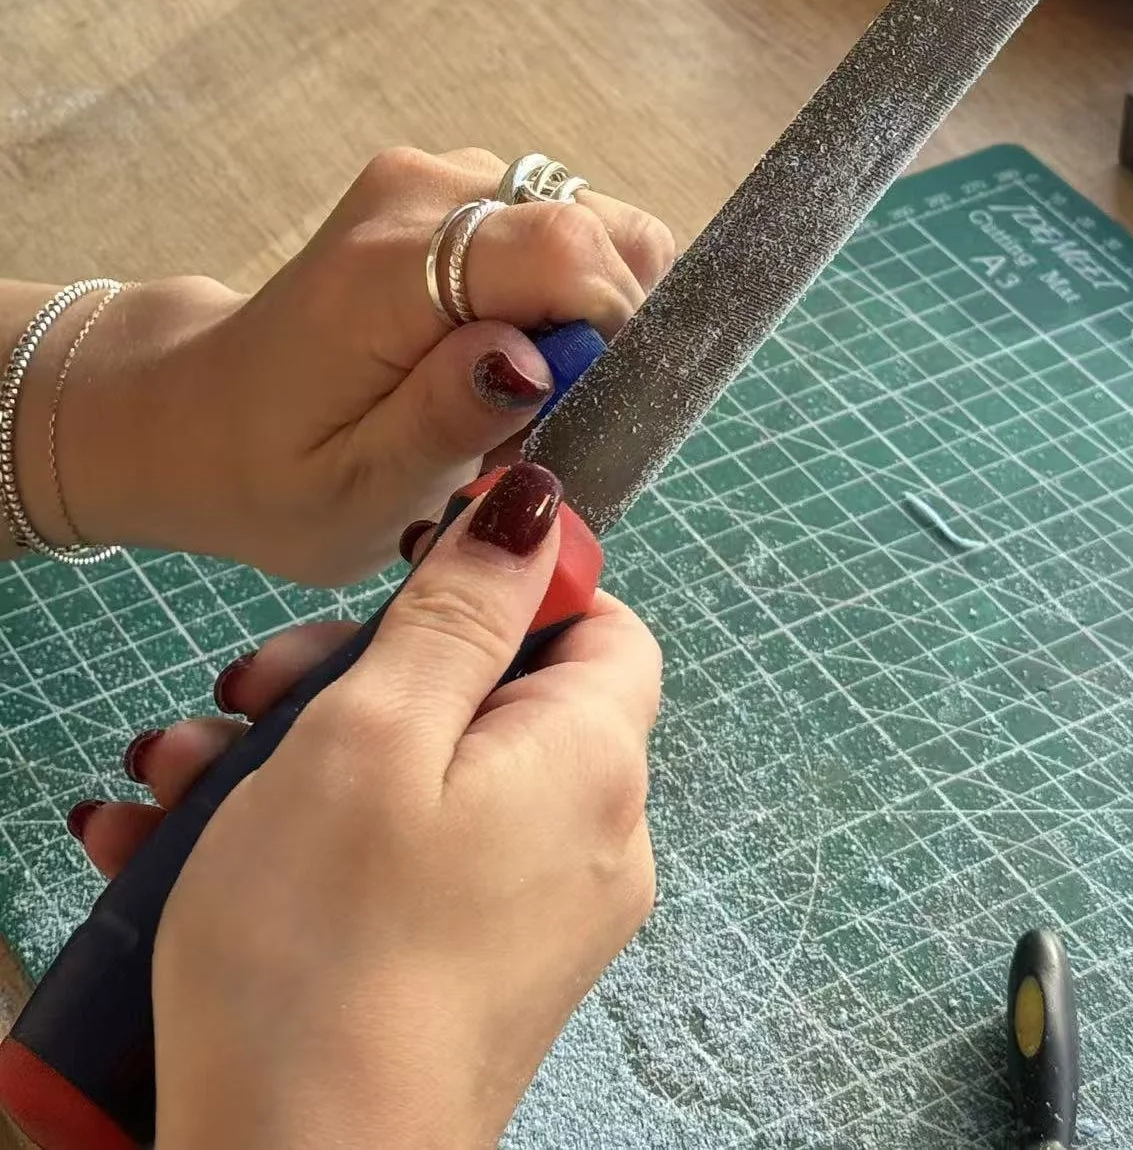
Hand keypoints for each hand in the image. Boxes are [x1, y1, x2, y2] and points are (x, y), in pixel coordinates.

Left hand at [34, 147, 673, 582]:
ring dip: (585, 315)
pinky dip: (562, 296)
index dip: (613, 327)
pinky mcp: (454, 183)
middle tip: (545, 413)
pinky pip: (562, 228)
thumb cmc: (269, 474)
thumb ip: (445, 424)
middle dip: (606, 329)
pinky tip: (506, 355)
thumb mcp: (352, 496)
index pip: (565, 248)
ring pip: (594, 226)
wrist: (195, 413)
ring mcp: (438, 175)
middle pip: (598, 228)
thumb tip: (535, 359)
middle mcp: (420, 191)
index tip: (586, 405)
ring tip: (517, 391)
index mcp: (387, 271)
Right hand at [71, 464, 661, 1149]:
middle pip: (493, 694)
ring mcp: (530, 913)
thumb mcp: (376, 732)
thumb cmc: (324, 956)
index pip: (602, 621)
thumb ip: (462, 609)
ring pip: (426, 776)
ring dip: (301, 757)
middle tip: (251, 689)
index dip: (510, 584)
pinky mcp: (467, 969)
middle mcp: (587, 838)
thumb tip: (536, 507)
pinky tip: (185, 846)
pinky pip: (402, 860)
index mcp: (591, 763)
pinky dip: (309, 839)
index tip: (405, 587)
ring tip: (186, 775)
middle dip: (359, 673)